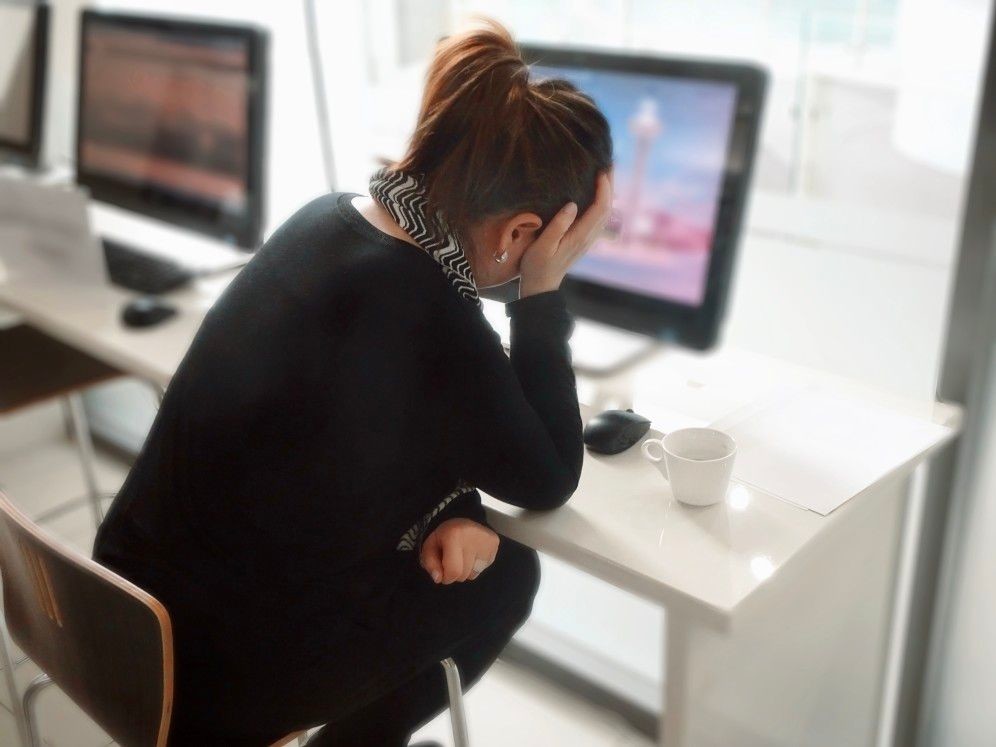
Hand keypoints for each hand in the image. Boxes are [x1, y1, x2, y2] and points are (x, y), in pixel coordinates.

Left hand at [420, 518, 499, 583]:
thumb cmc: (446, 534)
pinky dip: (476, 566)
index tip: (443, 571)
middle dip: (455, 573)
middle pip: (464, 575)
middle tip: (453, 560)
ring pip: (473, 574)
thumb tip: (438, 578)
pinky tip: (473, 554)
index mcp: (454, 536)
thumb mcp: (430, 545)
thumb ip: (430, 563)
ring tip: (463, 556)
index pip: (453, 571)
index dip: (446, 577)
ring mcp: (487, 542)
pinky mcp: (495, 544)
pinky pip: (483, 568)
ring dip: (466, 570)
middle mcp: (473, 538)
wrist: (465, 516)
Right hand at [518, 171, 612, 297]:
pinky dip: (601, 201)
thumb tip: (572, 205)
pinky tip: (595, 193)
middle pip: (608, 208)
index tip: (600, 171)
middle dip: (610, 185)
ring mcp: (588, 238)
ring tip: (604, 173)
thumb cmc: (537, 265)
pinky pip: (599, 217)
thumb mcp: (543, 246)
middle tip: (608, 163)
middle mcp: (589, 236)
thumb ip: (558, 226)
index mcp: (580, 236)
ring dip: (607, 192)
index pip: (600, 208)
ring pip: (605, 212)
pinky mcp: (583, 239)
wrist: (541, 286)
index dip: (604, 188)